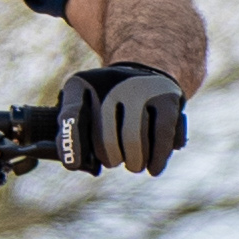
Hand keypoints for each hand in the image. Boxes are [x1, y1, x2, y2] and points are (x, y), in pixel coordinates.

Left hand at [56, 62, 186, 175]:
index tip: (73, 165)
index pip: (71, 115)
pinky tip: (152, 169)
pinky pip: (161, 136)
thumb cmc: (105, 101)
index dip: (71, 144)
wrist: (146, 69)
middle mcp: (111, 83)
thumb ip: (71, 133)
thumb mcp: (82, 106)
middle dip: (109, 157)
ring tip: (132, 163)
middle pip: (105, 138)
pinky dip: (156, 157)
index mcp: (80, 84)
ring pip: (133, 141)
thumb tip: (74, 163)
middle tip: (112, 160)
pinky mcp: (168, 98)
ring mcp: (141, 89)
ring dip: (132, 161)